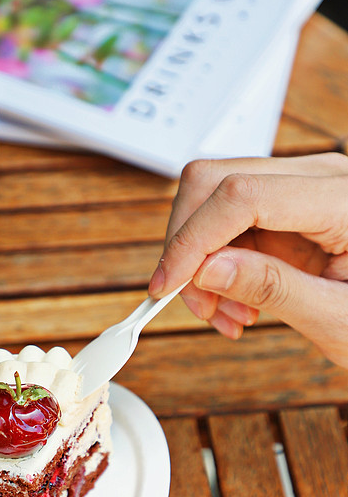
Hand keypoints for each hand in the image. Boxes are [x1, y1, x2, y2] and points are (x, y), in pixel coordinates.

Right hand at [148, 153, 347, 368]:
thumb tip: (206, 270)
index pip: (241, 196)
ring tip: (227, 315)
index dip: (192, 240)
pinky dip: (215, 264)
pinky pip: (226, 221)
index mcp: (344, 200)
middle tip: (198, 306)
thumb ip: (274, 289)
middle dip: (188, 246)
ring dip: (199, 260)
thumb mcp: (339, 318)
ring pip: (211, 199)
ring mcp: (300, 187)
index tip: (167, 287)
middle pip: (214, 181)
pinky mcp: (285, 206)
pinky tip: (237, 302)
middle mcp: (319, 178)